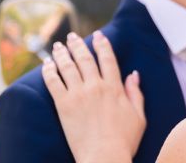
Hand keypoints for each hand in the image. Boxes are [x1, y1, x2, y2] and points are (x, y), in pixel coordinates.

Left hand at [42, 31, 145, 162]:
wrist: (104, 157)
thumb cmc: (124, 140)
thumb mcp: (139, 115)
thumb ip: (136, 93)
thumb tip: (134, 74)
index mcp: (114, 87)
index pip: (107, 58)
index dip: (102, 44)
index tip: (98, 35)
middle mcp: (96, 86)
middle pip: (85, 58)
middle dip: (78, 44)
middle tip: (72, 36)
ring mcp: (78, 95)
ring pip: (68, 67)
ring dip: (62, 53)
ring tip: (58, 45)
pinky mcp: (64, 106)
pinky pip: (54, 83)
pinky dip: (49, 71)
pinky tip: (47, 64)